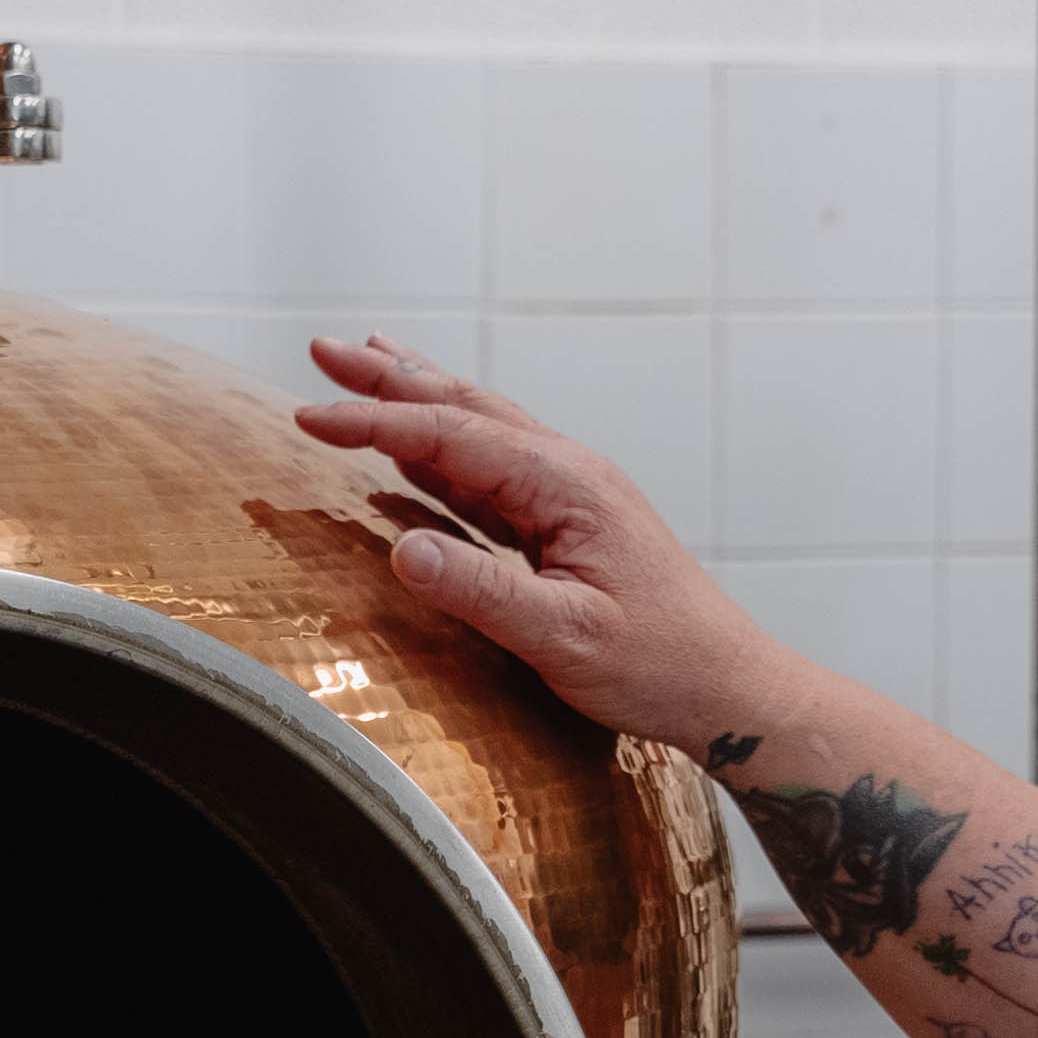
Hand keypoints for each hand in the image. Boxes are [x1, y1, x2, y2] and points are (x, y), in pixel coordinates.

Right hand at [289, 334, 797, 750]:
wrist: (728, 687)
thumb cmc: (658, 665)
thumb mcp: (563, 638)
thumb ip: (481, 593)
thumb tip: (401, 551)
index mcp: (567, 486)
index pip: (452, 436)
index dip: (375, 423)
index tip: (308, 416)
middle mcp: (570, 474)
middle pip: (466, 407)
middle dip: (392, 378)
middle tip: (324, 350)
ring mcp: (572, 495)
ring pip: (481, 429)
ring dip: (420, 398)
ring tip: (368, 367)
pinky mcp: (570, 525)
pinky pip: (493, 472)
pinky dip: (445, 447)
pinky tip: (419, 448)